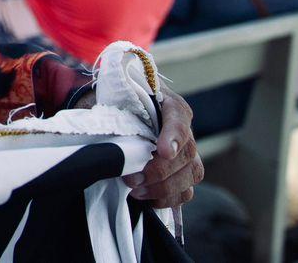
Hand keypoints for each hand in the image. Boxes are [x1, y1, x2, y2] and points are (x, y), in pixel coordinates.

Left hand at [123, 87, 202, 208]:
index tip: (163, 151)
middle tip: (131, 180)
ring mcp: (187, 153)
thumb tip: (106, 132)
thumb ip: (117, 110)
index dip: (174, 136)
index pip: (179, 116)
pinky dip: (168, 198)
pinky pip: (186, 191)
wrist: (125, 112)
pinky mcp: (184, 174)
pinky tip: (147, 198)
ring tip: (136, 191)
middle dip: (159, 171)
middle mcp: (183, 129)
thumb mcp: (116, 99)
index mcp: (169, 105)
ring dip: (163, 188)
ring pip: (191, 174)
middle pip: (186, 153)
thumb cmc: (120, 104)